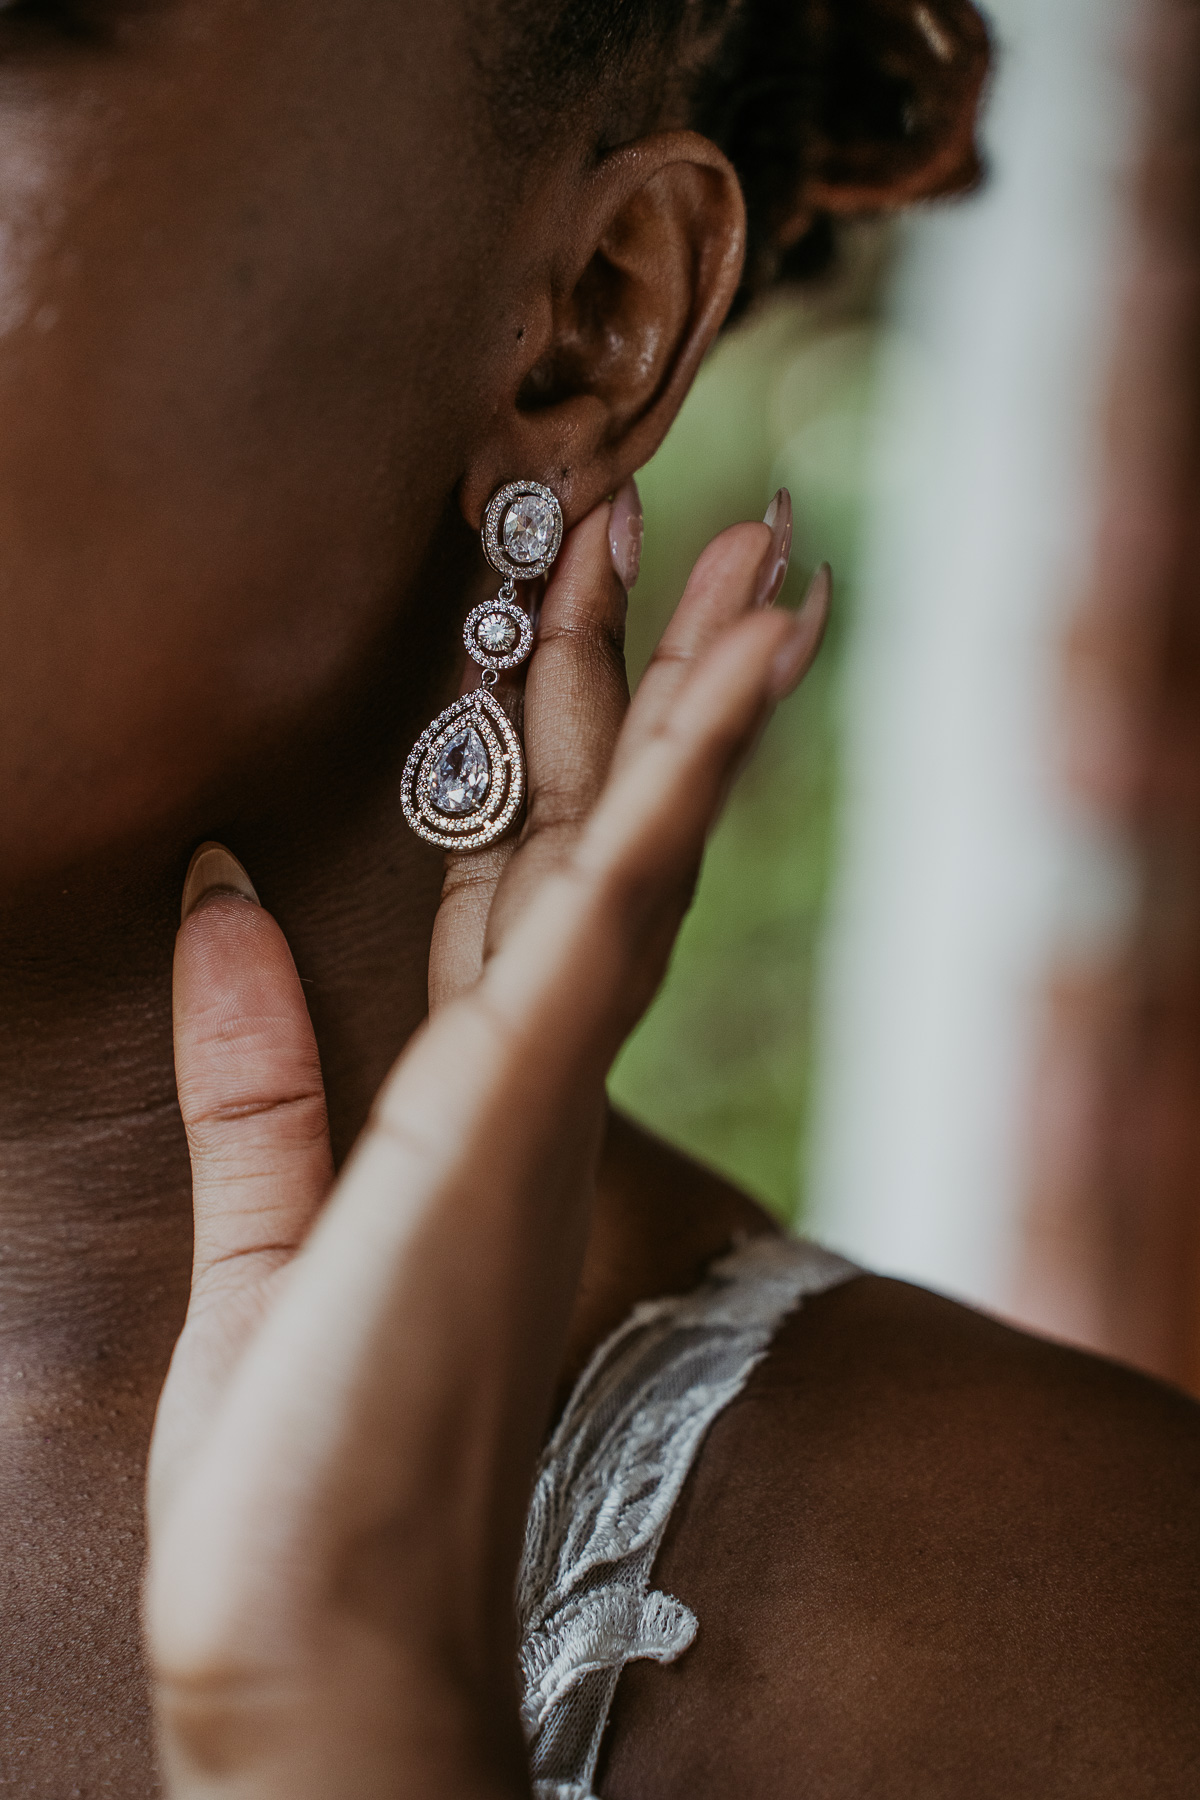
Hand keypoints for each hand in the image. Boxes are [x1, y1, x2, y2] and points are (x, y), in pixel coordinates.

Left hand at [145, 492, 828, 1799]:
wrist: (320, 1644)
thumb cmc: (295, 1480)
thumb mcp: (249, 1241)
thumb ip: (254, 1071)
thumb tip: (218, 894)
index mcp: (456, 1098)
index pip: (512, 879)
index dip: (542, 745)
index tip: (557, 620)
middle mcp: (519, 1074)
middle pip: (588, 831)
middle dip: (640, 674)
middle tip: (693, 528)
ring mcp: (531, 1082)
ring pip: (628, 840)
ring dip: (688, 691)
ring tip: (751, 556)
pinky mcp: (515, 1099)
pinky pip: (614, 905)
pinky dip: (674, 780)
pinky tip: (728, 673)